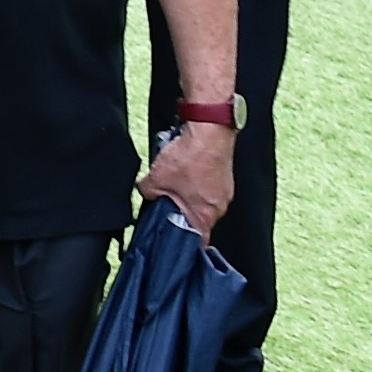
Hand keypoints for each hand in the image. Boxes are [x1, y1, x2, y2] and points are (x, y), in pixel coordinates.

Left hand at [143, 117, 237, 235]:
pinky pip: (207, 184)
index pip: (197, 241)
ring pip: (202, 199)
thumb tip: (146, 193)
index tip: (174, 240)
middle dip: (181, 212)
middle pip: (198, 218)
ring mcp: (224, 190)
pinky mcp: (224, 175)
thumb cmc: (190, 158)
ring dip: (188, 193)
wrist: (209, 130)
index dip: (184, 241)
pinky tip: (185, 168)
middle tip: (167, 202)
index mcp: (205, 215)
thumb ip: (148, 192)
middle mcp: (219, 206)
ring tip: (175, 180)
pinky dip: (196, 179)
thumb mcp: (156, 179)